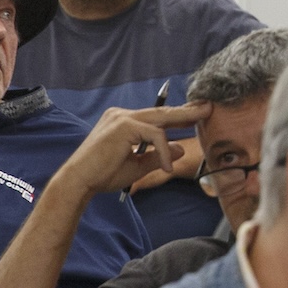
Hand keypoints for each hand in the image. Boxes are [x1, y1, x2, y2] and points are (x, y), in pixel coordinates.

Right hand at [60, 103, 210, 199]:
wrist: (79, 182)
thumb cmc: (103, 175)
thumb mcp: (137, 165)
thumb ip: (157, 155)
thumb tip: (180, 148)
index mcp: (124, 121)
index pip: (156, 116)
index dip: (178, 115)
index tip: (196, 116)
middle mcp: (122, 115)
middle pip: (161, 111)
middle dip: (187, 110)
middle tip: (208, 106)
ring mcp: (122, 118)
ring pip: (160, 118)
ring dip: (183, 118)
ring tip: (203, 117)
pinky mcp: (123, 126)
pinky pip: (154, 135)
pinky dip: (163, 150)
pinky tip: (166, 167)